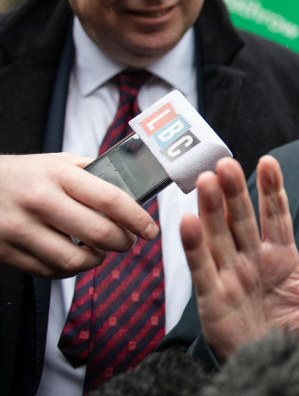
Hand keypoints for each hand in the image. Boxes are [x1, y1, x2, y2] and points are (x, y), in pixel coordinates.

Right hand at [0, 152, 158, 276]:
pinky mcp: (6, 251)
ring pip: (75, 260)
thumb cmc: (24, 175)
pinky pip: (50, 271)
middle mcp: (39, 201)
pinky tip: (73, 256)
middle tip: (128, 241)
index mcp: (58, 175)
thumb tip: (134, 185)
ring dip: (96, 260)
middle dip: (123, 243)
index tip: (150, 230)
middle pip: (98, 234)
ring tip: (99, 251)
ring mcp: (20, 228)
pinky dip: (69, 268)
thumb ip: (93, 173)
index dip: (137, 218)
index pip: (111, 199)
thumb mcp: (57, 162)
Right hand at [180, 155, 298, 359]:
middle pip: (242, 219)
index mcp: (280, 255)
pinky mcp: (213, 297)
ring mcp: (230, 275)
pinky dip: (194, 245)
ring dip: (211, 208)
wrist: (274, 363)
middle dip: (235, 191)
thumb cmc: (295, 330)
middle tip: (227, 163)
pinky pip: (202, 268)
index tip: (269, 162)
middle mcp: (252, 259)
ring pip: (219, 235)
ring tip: (206, 180)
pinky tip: (188, 220)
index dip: (272, 189)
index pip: (276, 215)